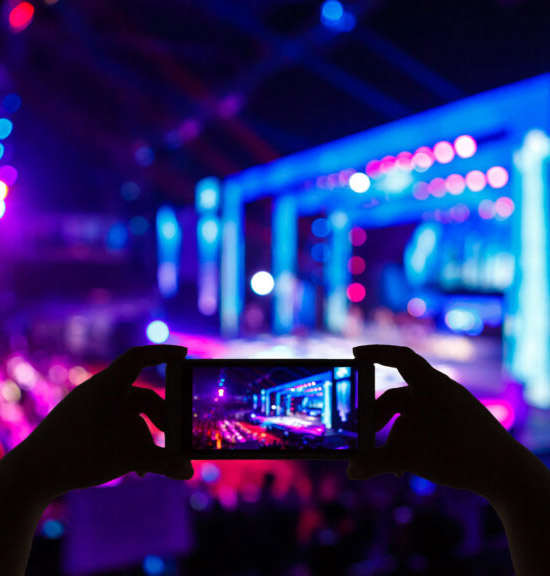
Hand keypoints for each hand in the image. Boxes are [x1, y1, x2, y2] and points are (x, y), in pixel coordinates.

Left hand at [16, 345, 193, 501]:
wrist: (31, 475)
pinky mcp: (83, 425)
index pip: (140, 357)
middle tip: (176, 433)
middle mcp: (100, 392)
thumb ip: (163, 462)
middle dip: (162, 416)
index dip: (164, 353)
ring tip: (155, 463)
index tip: (185, 354)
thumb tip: (189, 472)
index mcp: (108, 386)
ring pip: (130, 416)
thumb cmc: (79, 455)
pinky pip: (116, 427)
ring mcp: (90, 409)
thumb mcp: (128, 457)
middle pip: (142, 395)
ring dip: (146, 437)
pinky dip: (130, 443)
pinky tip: (137, 469)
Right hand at [347, 345, 521, 499]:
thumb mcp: (409, 457)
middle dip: (377, 416)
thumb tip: (350, 471)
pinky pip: (423, 426)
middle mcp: (439, 391)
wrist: (507, 474)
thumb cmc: (458, 454)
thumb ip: (375, 462)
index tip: (355, 353)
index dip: (375, 352)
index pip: (398, 357)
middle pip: (397, 396)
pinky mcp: (456, 424)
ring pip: (409, 416)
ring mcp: (449, 407)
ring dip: (393, 436)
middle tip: (363, 433)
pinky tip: (404, 468)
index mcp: (430, 384)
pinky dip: (410, 442)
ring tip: (386, 461)